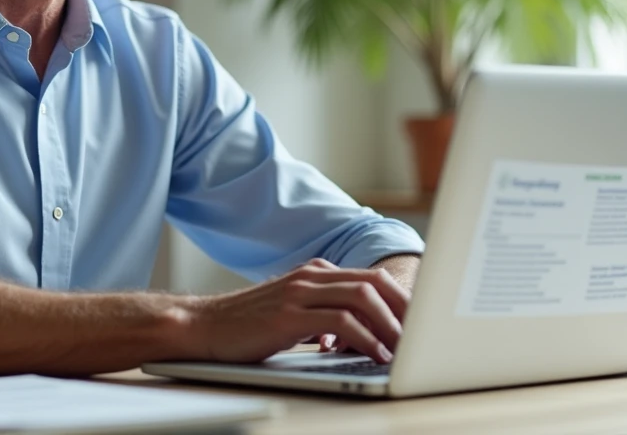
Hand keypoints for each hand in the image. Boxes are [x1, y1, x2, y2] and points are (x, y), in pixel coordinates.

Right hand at [186, 258, 409, 364]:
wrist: (203, 326)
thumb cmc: (248, 326)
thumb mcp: (293, 313)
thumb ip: (325, 316)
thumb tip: (366, 338)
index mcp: (315, 272)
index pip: (371, 278)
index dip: (402, 299)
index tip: (420, 324)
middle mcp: (311, 276)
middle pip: (374, 283)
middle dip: (405, 309)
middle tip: (423, 336)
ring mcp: (300, 292)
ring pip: (363, 298)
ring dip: (391, 326)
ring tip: (405, 350)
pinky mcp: (289, 315)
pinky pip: (341, 322)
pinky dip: (366, 338)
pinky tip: (375, 355)